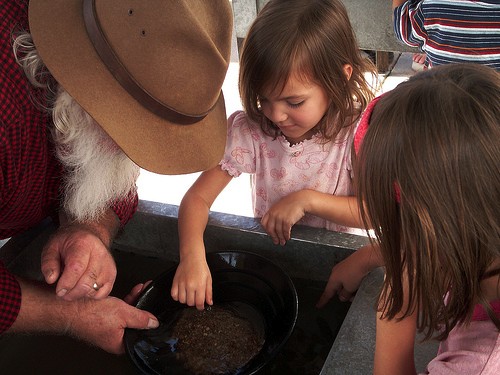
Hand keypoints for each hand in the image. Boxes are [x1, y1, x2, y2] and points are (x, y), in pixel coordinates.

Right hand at [11, 279, 158, 354]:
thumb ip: (140, 318)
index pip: (141, 335)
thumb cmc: (89, 314)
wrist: (67, 306)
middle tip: (148, 293)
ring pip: (127, 314)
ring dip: (135, 300)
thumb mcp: (123, 313)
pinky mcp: (102, 319)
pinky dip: (125, 301)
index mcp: (119, 343)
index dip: (149, 322)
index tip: (155, 310)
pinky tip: (130, 292)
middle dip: (143, 306)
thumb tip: (153, 323)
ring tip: (140, 289)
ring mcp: (107, 328)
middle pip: (135, 322)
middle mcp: (113, 338)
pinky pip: (118, 310)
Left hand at [41, 224, 116, 300]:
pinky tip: (84, 289)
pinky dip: (92, 296)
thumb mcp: (52, 247)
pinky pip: (103, 293)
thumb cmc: (69, 242)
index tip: (58, 290)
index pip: (76, 268)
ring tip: (73, 288)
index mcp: (83, 244)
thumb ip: (48, 263)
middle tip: (62, 293)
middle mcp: (100, 253)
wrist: (88, 235)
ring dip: (81, 294)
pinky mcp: (112, 273)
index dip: (66, 283)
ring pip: (95, 289)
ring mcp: (108, 264)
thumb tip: (51, 279)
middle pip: (87, 282)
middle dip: (72, 293)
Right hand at [171, 255, 211, 309]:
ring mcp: (181, 284)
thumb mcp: (209, 279)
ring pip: (182, 300)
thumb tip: (209, 302)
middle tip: (195, 298)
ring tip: (189, 295)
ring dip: (186, 300)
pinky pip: (173, 295)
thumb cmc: (201, 267)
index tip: (200, 307)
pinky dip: (177, 297)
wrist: (192, 257)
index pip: (199, 302)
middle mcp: (190, 285)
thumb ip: (209, 292)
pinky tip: (181, 293)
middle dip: (194, 303)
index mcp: (200, 285)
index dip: (200, 307)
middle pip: (190, 303)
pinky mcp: (175, 282)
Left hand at [261, 191, 307, 244]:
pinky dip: (286, 236)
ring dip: (281, 238)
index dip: (266, 230)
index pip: (264, 223)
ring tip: (283, 242)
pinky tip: (288, 237)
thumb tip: (274, 223)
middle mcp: (274, 214)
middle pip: (270, 229)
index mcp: (271, 210)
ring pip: (278, 231)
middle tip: (276, 241)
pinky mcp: (287, 221)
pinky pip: (286, 231)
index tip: (270, 234)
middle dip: (273, 237)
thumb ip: (275, 213)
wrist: (301, 200)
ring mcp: (280, 218)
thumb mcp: (279, 206)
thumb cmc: (292, 202)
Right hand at [317, 244, 381, 306]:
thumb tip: (342, 297)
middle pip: (336, 288)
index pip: (327, 293)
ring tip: (358, 290)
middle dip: (343, 294)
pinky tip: (359, 282)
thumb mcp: (350, 288)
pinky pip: (348, 277)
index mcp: (333, 279)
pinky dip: (352, 282)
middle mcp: (335, 273)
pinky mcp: (349, 265)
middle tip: (352, 298)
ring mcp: (342, 268)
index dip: (323, 300)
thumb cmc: (355, 274)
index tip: (318, 306)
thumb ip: (345, 295)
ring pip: (343, 283)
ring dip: (349, 289)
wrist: (364, 259)